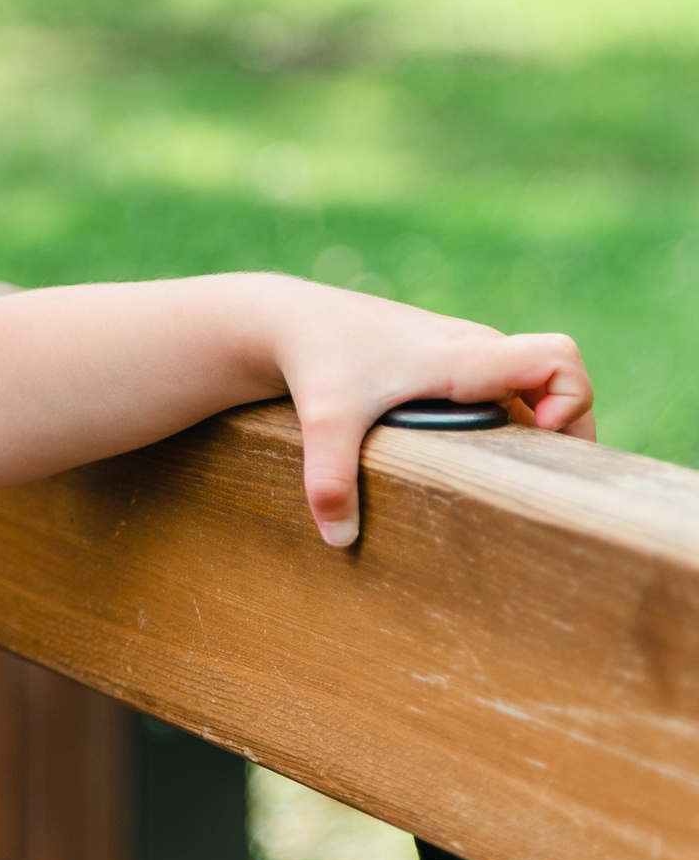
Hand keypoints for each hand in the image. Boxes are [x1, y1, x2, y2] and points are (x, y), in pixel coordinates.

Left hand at [276, 286, 592, 547]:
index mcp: (464, 358)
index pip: (558, 358)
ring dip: (528, 424)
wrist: (287, 318)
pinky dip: (501, 415)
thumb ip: (331, 480)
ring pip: (527, 384)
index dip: (572, 398)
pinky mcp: (443, 357)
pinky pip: (499, 383)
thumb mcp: (323, 420)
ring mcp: (461, 350)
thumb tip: (340, 541)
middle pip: (555, 381)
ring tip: (502, 472)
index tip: (540, 435)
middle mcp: (473, 348)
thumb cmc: (315, 358)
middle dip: (560, 430)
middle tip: (531, 478)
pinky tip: (470, 451)